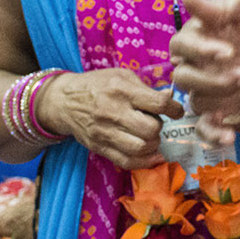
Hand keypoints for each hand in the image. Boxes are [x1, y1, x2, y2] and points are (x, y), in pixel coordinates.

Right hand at [39, 68, 181, 169]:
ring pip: (141, 148)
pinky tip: (150, 154)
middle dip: (160, 127)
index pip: (158, 104)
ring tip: (149, 136)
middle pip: (151, 129)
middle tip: (154, 122)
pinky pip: (127, 162)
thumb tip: (171, 99)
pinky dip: (144, 162)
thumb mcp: (122, 76)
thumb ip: (146, 88)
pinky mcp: (100, 147)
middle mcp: (113, 112)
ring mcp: (105, 133)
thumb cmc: (98, 85)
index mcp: (122, 90)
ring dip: (152, 144)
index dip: (175, 109)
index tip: (176, 111)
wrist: (64, 101)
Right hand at [169, 0, 239, 144]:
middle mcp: (191, 64)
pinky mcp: (218, 105)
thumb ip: (216, 5)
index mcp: (190, 38)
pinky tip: (229, 136)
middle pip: (185, 79)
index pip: (181, 46)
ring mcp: (203, 87)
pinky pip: (205, 125)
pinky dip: (213, 133)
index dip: (201, 51)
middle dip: (215, 80)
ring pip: (197, 101)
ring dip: (226, 97)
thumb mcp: (239, 2)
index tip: (228, 52)